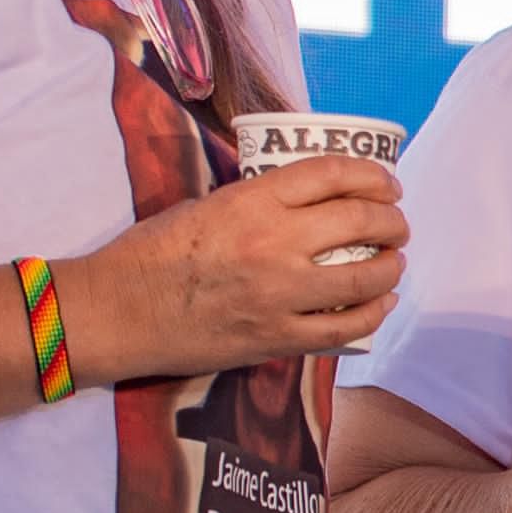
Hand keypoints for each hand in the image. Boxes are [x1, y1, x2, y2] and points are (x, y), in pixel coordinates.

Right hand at [61, 157, 404, 381]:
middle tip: (396, 225)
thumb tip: (312, 201)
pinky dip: (374, 313)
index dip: (372, 175)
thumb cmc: (150, 254)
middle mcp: (273, 243)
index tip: (387, 184)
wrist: (115, 312)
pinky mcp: (276, 338)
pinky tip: (382, 302)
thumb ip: (259, 202)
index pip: (332, 174)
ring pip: (364, 277)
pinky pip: (345, 328)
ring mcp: (279, 294)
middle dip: (391, 220)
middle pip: (360, 220)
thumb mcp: (205, 205)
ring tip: (393, 261)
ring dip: (391, 266)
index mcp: (251, 201)